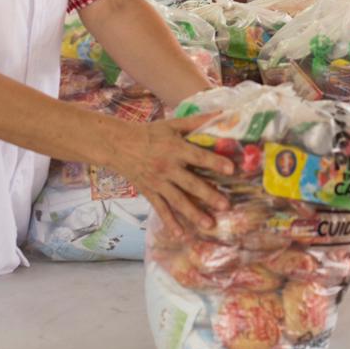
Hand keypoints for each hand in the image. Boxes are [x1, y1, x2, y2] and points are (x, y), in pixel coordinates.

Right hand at [111, 113, 234, 236]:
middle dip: (209, 195)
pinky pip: (161, 210)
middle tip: (226, 206)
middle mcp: (167, 167)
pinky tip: (181, 235)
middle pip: (191, 183)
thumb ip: (196, 121)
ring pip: (178, 201)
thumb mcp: (172, 124)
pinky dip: (170, 223)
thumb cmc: (150, 133)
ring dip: (194, 214)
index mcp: (175, 148)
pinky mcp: (150, 193)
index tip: (231, 170)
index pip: (198, 156)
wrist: (118, 145)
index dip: (214, 162)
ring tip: (209, 224)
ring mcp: (158, 183)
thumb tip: (222, 114)